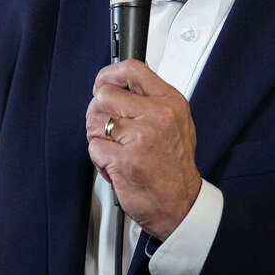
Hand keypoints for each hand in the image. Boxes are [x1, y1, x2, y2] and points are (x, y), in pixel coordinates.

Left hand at [85, 59, 201, 240]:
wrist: (180, 205)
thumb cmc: (175, 167)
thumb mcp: (176, 123)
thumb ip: (151, 100)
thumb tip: (120, 84)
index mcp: (170, 103)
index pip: (132, 69)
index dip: (108, 75)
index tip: (102, 84)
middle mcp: (157, 116)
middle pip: (104, 95)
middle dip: (98, 113)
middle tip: (110, 129)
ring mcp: (140, 137)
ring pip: (94, 120)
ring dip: (98, 137)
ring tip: (117, 149)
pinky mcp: (124, 160)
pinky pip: (94, 147)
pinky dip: (99, 159)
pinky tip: (117, 165)